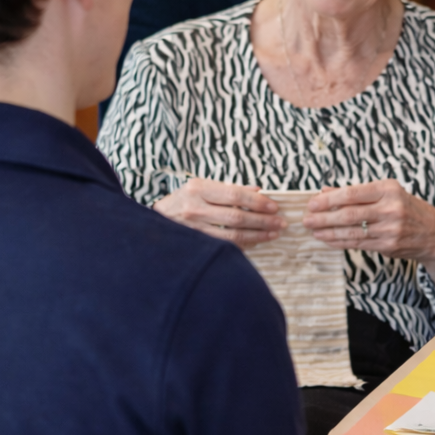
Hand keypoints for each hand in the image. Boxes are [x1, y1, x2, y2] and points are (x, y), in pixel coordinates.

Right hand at [153, 179, 285, 248]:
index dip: (258, 202)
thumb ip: (229, 189)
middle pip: (236, 217)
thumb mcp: (202, 187)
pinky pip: (224, 246)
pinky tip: (255, 242)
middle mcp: (194, 208)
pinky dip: (243, 245)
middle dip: (262, 220)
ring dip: (257, 235)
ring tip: (273, 234)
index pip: (235, 195)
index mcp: (198, 189)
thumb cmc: (183, 201)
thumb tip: (259, 190)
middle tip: (280, 223)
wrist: (154, 221)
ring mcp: (194, 229)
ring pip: (232, 235)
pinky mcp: (196, 245)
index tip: (274, 206)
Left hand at [302, 180, 434, 273]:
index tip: (312, 202)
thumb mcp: (387, 193)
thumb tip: (325, 190)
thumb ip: (356, 192)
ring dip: (328, 232)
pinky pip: (358, 243)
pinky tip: (327, 239)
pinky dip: (339, 242)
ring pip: (351, 231)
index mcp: (389, 189)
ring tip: (313, 230)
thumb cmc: (408, 209)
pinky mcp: (388, 246)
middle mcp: (391, 208)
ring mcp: (390, 229)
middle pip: (349, 213)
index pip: (352, 193)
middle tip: (306, 219)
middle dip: (324, 217)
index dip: (329, 199)